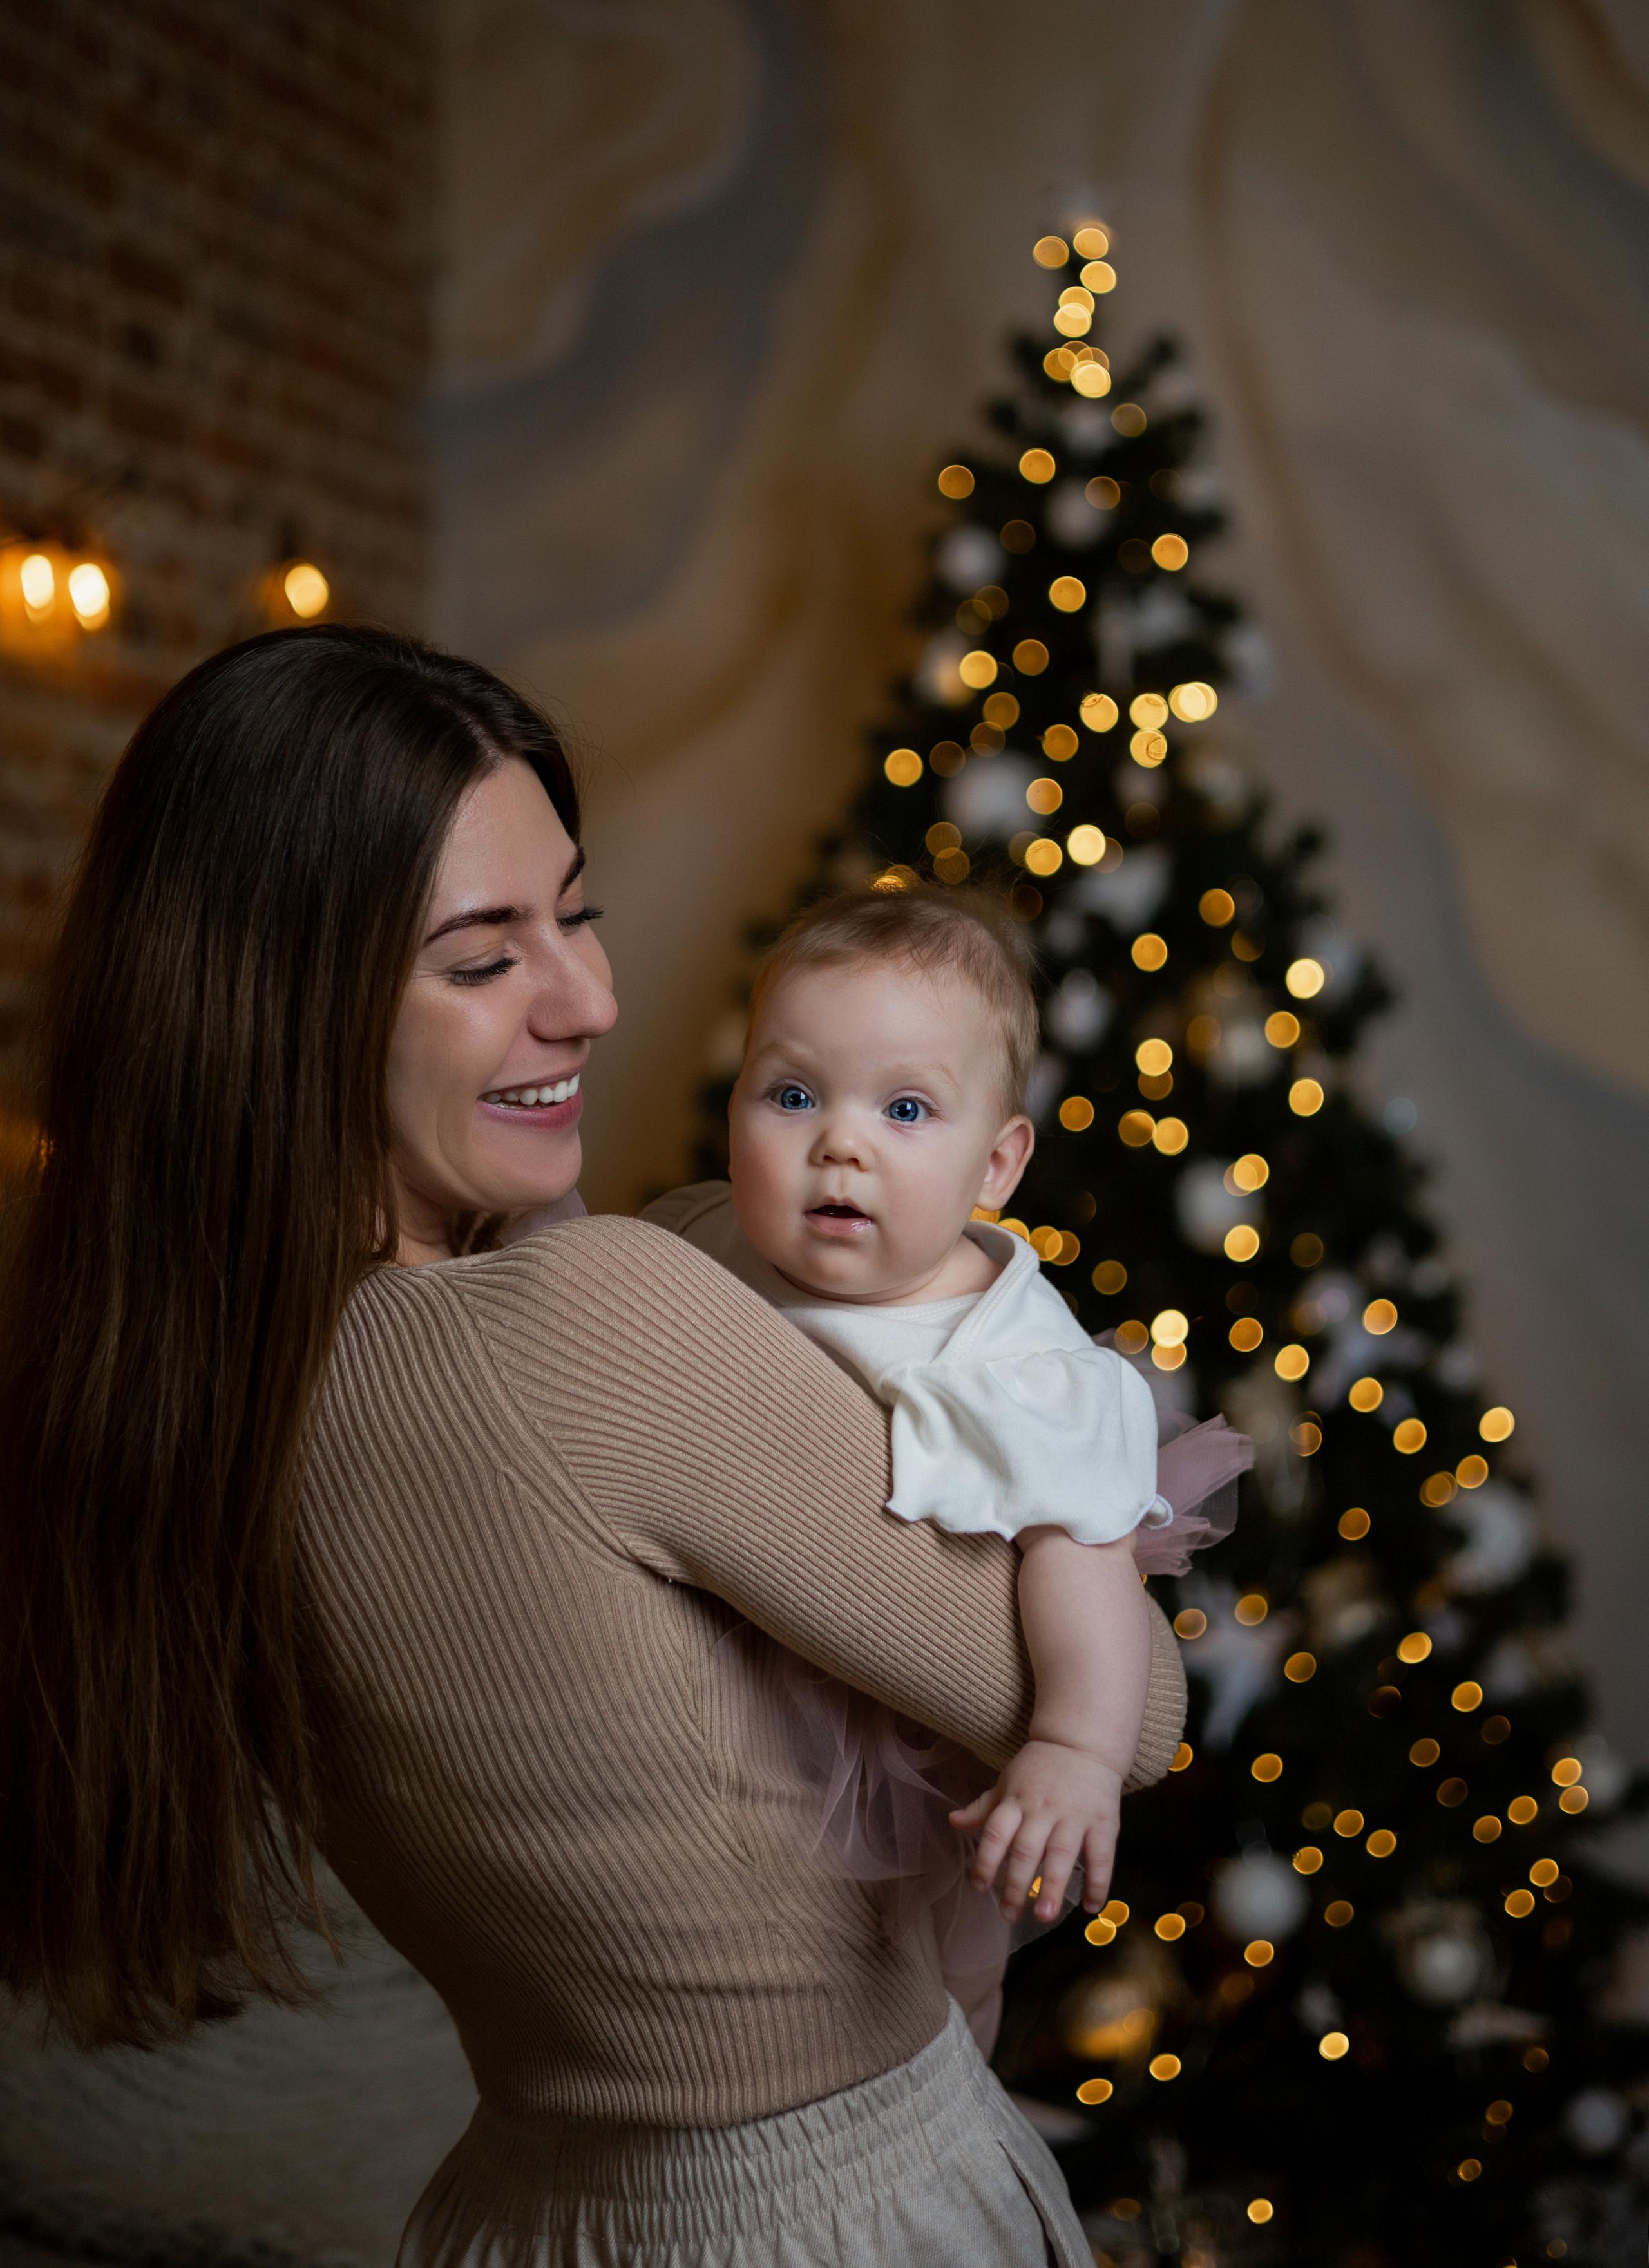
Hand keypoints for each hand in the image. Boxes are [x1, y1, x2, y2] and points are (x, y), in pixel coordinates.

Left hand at [950, 1739, 1122, 1922]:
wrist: (1083, 1741)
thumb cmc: (1040, 1767)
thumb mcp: (1008, 1781)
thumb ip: (984, 1807)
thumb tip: (953, 1822)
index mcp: (1016, 1800)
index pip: (995, 1834)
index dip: (985, 1861)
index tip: (980, 1887)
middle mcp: (1043, 1810)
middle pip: (1026, 1850)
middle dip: (1016, 1885)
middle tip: (1009, 1915)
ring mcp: (1074, 1816)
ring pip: (1061, 1855)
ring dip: (1052, 1887)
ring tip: (1044, 1916)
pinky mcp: (1103, 1822)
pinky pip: (1100, 1856)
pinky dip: (1097, 1882)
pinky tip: (1090, 1907)